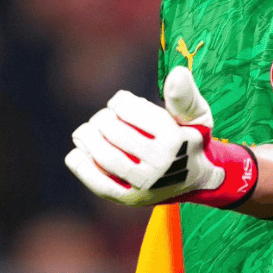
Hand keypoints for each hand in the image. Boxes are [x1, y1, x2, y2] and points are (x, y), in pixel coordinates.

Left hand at [65, 67, 257, 207]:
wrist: (197, 179)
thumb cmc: (190, 138)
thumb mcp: (196, 115)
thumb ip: (184, 95)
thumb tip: (177, 73)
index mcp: (174, 138)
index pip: (131, 111)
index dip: (119, 102)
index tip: (119, 103)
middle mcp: (159, 163)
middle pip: (115, 133)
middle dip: (102, 119)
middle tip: (102, 118)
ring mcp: (144, 184)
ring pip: (105, 157)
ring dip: (87, 139)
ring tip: (85, 132)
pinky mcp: (131, 199)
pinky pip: (100, 184)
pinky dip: (82, 167)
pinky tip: (76, 153)